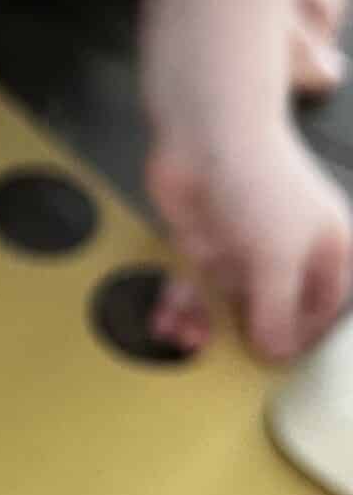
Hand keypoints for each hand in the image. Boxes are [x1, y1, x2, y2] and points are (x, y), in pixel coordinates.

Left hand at [147, 118, 352, 359]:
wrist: (203, 133)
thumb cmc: (258, 185)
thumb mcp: (279, 257)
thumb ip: (277, 310)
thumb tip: (277, 354)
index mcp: (327, 249)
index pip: (324, 307)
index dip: (302, 336)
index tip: (274, 361)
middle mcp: (286, 250)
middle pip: (272, 309)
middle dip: (243, 333)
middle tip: (219, 353)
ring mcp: (243, 246)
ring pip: (227, 300)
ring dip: (203, 321)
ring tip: (184, 335)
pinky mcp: (202, 242)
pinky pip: (194, 283)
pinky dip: (179, 302)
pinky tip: (166, 322)